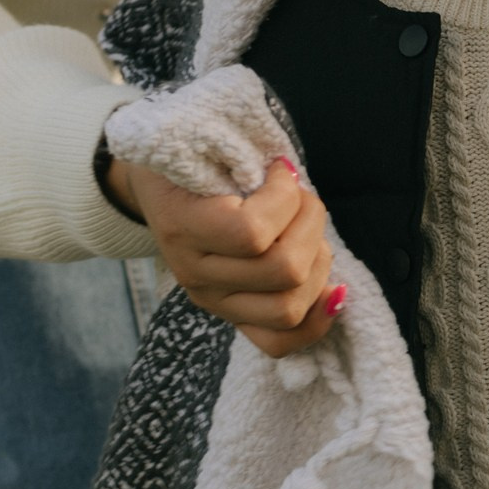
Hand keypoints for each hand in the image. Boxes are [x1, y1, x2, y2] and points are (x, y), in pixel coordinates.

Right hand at [103, 156, 341, 356]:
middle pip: (283, 271)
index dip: (285, 198)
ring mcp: (215, 302)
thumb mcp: (204, 145)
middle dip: (311, 225)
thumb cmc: (190, 159)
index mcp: (181, 226)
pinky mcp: (233, 317)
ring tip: (308, 232)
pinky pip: (279, 342)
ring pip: (289, 309)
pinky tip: (332, 287)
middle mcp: (195, 274)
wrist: (156, 187)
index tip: (282, 171)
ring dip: (318, 263)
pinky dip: (317, 317)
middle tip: (301, 199)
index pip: (251, 232)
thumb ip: (244, 157)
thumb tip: (290, 177)